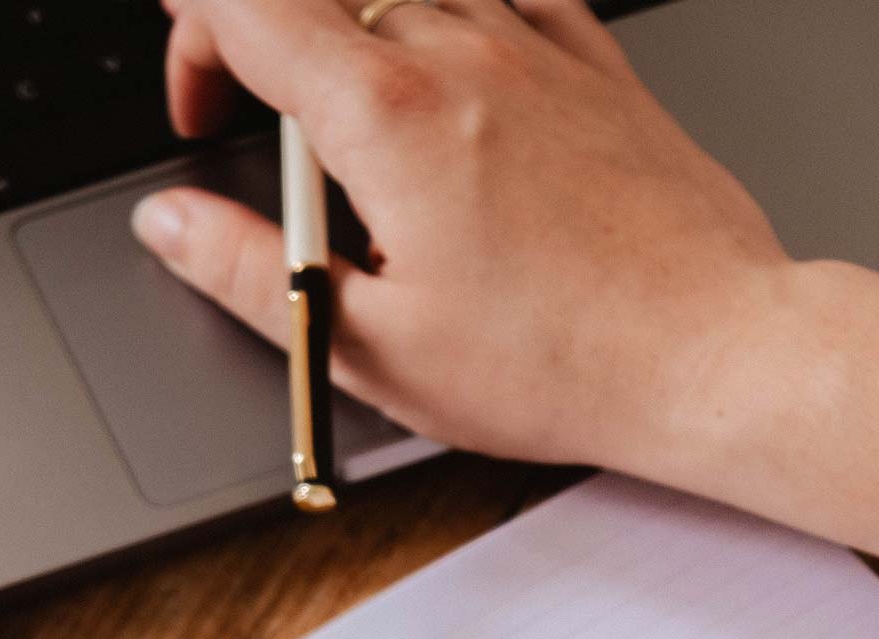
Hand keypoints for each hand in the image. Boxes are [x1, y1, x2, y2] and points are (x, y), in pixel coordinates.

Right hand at [135, 0, 791, 479]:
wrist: (707, 351)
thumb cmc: (561, 362)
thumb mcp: (372, 346)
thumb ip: (248, 271)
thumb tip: (171, 225)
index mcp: (388, 117)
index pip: (249, 7)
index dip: (193, 33)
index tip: (193, 98)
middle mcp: (460, 50)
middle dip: (257, 33)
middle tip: (249, 116)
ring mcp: (533, 44)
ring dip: (350, 26)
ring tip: (347, 117)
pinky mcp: (592, 62)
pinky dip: (450, 12)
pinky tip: (449, 71)